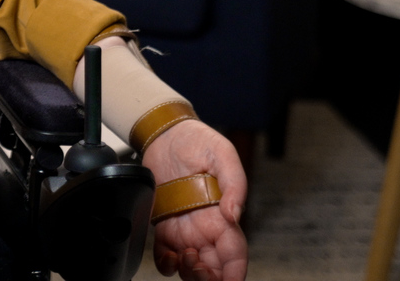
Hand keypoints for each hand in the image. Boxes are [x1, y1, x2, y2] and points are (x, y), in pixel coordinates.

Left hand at [141, 120, 247, 280]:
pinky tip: (168, 258)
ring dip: (189, 273)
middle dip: (209, 276)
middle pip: (214, 267)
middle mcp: (205, 227)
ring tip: (185, 258)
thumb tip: (235, 213)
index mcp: (223, 215)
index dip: (235, 272)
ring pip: (191, 266)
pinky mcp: (164, 225)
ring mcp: (184, 228)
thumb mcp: (224, 155)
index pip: (235, 253)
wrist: (166, 133)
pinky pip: (165, 255)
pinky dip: (166, 265)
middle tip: (199, 266)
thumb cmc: (199, 141)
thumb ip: (234, 183)